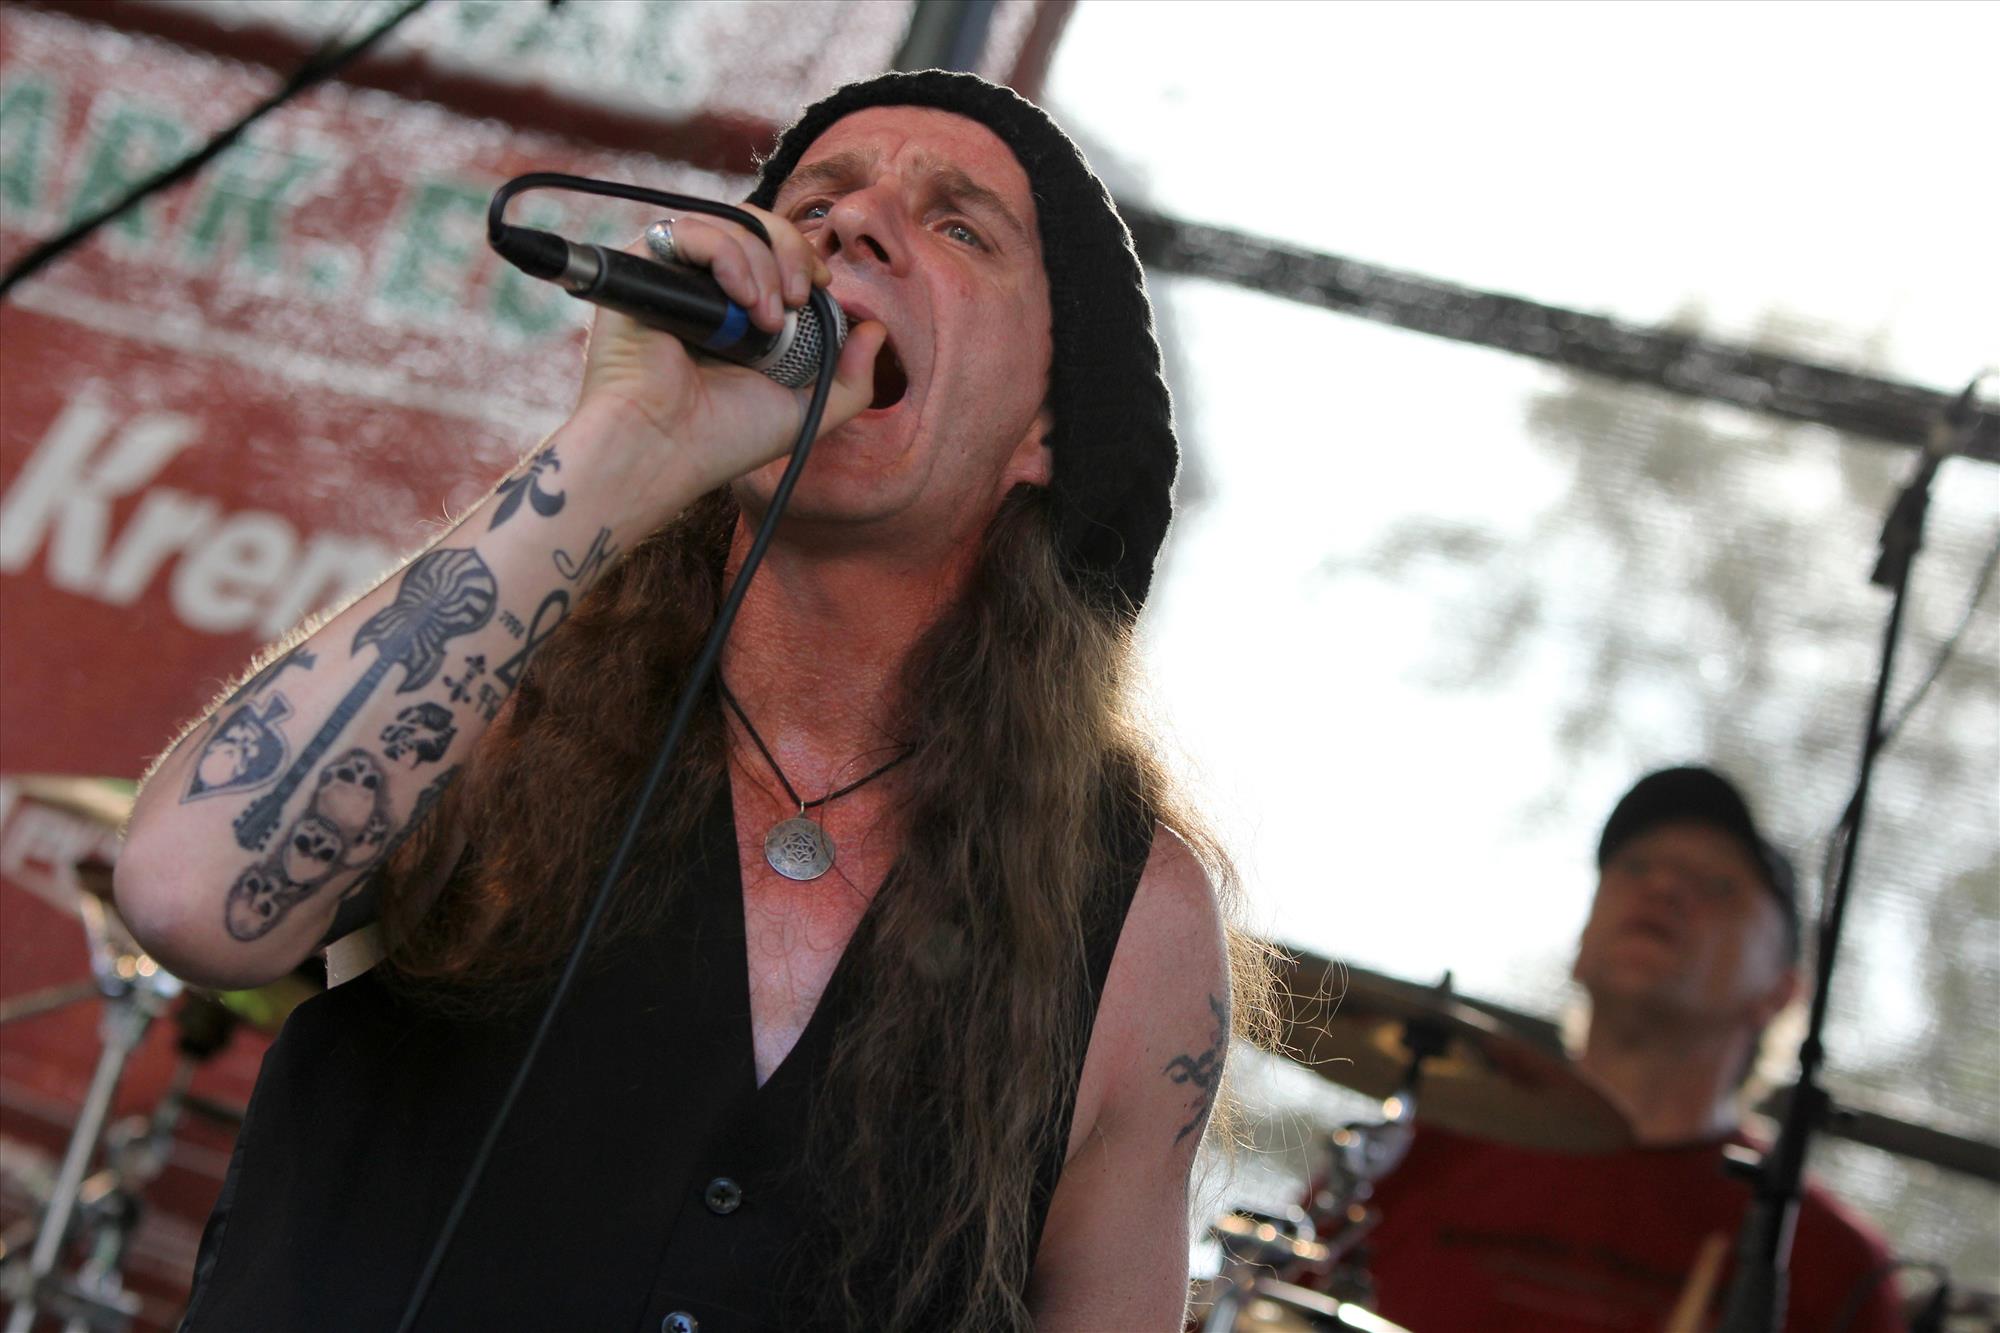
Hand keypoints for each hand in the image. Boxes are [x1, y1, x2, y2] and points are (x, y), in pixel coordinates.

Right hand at [571, 203, 885, 506]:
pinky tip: (742, 300)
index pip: (774, 253)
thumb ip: (852, 379)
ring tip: (768, 317)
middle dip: (791, 252)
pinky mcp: (640, 268)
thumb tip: (876, 329)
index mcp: (737, 312)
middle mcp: (704, 288)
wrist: (664, 450)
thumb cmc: (723, 439)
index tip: (821, 287)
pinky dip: (727, 255)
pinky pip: (690, 231)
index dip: (802, 258)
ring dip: (764, 263)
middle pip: (755, 228)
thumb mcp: (807, 410)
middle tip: (799, 297)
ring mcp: (672, 276)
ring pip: (729, 225)